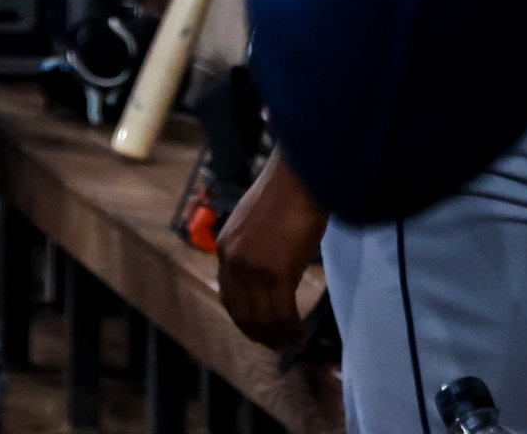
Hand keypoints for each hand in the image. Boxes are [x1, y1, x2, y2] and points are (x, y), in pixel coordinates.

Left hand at [216, 149, 327, 351]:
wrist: (297, 179)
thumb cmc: (282, 196)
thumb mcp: (251, 224)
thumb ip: (248, 250)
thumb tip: (259, 277)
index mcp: (225, 248)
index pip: (228, 297)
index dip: (244, 320)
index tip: (259, 331)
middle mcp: (233, 261)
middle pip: (244, 313)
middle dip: (261, 335)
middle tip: (278, 346)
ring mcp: (253, 268)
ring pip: (265, 318)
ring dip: (280, 337)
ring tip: (294, 343)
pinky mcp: (277, 272)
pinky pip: (283, 314)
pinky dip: (293, 329)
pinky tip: (301, 334)